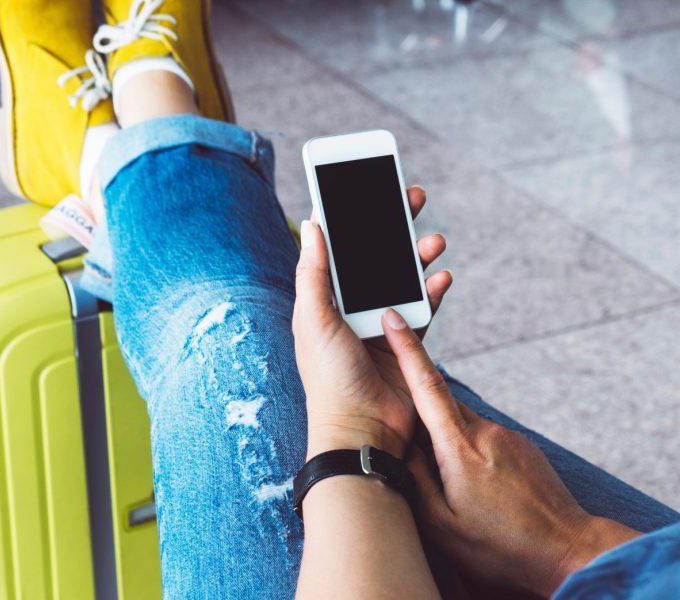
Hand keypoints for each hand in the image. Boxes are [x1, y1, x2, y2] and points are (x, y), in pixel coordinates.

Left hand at [293, 186, 451, 458]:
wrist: (363, 431)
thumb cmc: (329, 379)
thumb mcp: (314, 320)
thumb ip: (314, 273)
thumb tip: (313, 225)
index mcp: (323, 299)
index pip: (336, 247)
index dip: (349, 216)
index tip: (363, 185)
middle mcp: (349, 307)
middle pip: (373, 255)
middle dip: (391, 225)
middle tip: (411, 197)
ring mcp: (378, 322)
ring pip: (402, 276)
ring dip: (417, 255)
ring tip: (433, 239)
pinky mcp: (405, 340)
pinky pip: (423, 305)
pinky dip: (432, 288)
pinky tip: (442, 275)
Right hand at [380, 321, 641, 596]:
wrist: (569, 551)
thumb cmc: (502, 546)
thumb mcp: (442, 524)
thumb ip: (414, 478)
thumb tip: (398, 445)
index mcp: (460, 447)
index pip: (427, 385)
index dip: (407, 348)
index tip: (394, 317)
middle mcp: (485, 431)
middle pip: (440, 404)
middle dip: (418, 413)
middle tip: (406, 442)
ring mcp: (507, 436)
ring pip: (461, 424)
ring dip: (446, 442)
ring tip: (453, 487)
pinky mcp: (522, 445)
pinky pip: (483, 437)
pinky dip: (469, 452)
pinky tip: (478, 488)